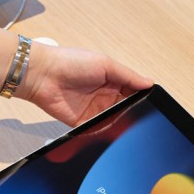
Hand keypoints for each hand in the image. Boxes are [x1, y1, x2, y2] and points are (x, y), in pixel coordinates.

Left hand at [19, 43, 153, 125]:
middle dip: (132, 112)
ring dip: (120, 123)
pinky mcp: (82, 123)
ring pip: (113, 121)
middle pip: (125, 109)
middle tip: (139, 115)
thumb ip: (128, 76)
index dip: (141, 97)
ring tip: (127, 123)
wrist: (43, 74)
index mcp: (111, 80)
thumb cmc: (71, 62)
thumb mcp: (105, 64)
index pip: (132, 91)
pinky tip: (112, 130)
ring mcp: (93, 110)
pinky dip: (105, 132)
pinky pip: (98, 130)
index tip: (151, 102)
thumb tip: (149, 82)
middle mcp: (104, 96)